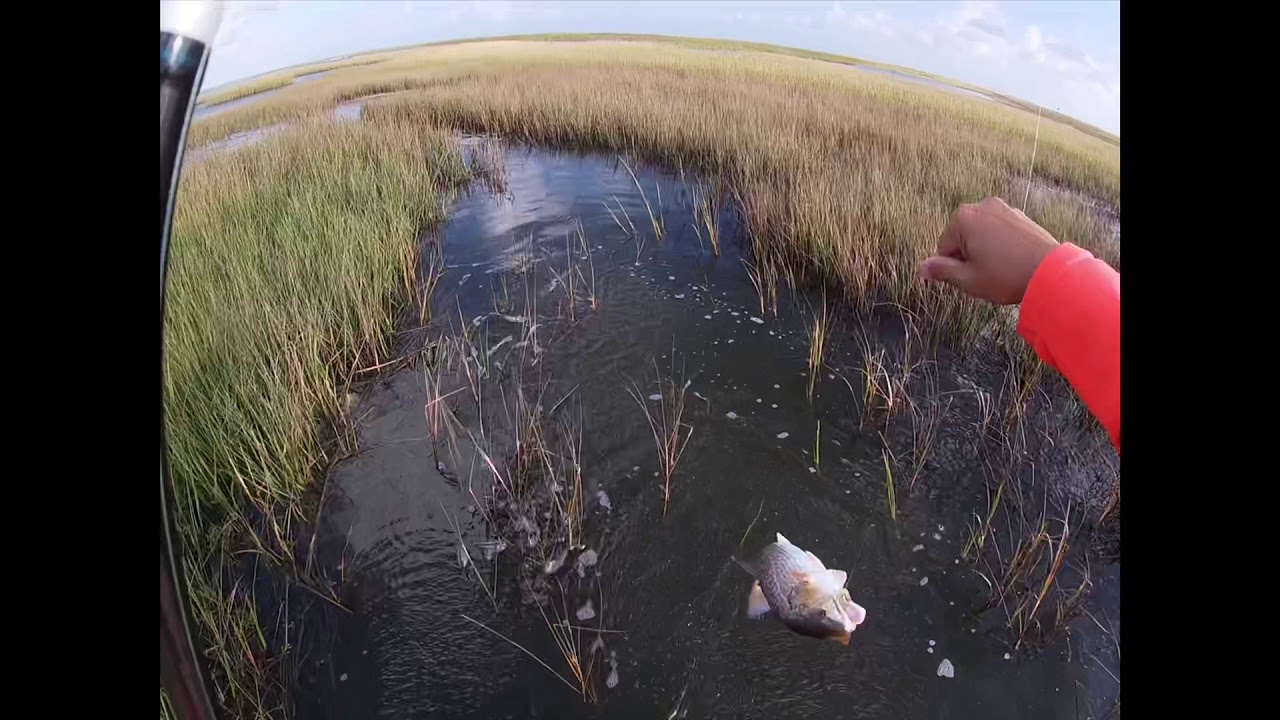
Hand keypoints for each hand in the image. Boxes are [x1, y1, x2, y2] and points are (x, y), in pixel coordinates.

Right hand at [919, 197, 1059, 304]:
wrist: (1050, 272)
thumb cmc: (1006, 276)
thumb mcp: (967, 279)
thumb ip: (941, 270)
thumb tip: (923, 268)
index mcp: (964, 218)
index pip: (943, 247)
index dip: (951, 267)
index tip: (967, 279)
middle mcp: (982, 206)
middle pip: (962, 237)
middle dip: (968, 256)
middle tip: (984, 275)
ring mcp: (1004, 208)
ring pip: (981, 234)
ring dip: (984, 250)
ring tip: (1000, 270)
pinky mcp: (1020, 216)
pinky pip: (999, 231)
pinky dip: (1000, 245)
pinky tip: (1011, 262)